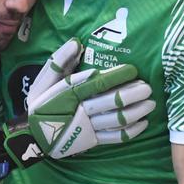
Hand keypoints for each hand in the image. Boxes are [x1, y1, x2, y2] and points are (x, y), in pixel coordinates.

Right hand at [0, 39, 152, 179]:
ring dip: (138, 112)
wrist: (32, 136)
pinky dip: (131, 131)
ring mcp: (87, 128)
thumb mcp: (43, 80)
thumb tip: (77, 42)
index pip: (99, 83)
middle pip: (113, 102)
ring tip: (150, 104)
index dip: (119, 76)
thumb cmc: (40, 104)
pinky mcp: (91, 141)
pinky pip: (115, 138)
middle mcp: (81, 110)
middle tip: (148, 88)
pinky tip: (143, 123)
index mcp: (70, 93)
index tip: (134, 70)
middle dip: (134, 94)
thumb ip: (59, 61)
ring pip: (117, 120)